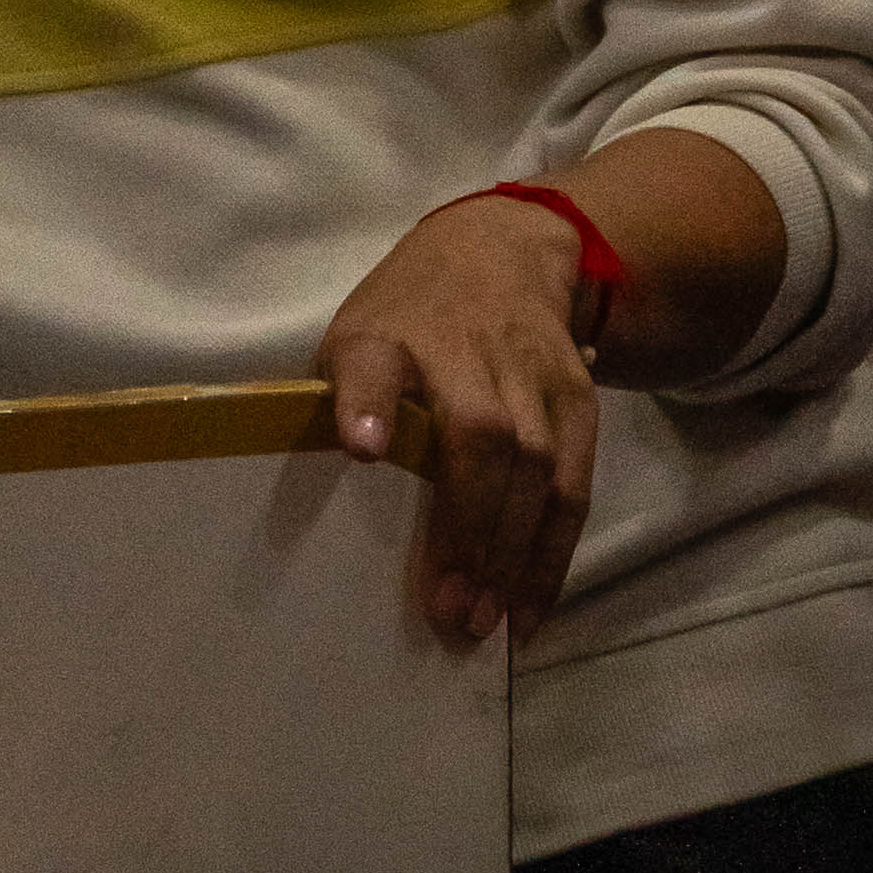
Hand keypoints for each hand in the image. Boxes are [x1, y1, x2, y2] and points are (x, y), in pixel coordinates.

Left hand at [321, 189, 605, 653]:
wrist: (502, 251)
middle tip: (447, 609)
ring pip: (535, 465)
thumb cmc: (405, 320)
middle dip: (466, 526)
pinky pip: (573, 486)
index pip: (374, 364)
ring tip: (482, 621)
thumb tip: (297, 521)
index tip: (362, 449)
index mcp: (386, 337)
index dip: (368, 405)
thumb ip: (338, 408)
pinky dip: (552, 555)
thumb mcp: (352, 338)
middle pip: (478, 434)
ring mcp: (529, 373)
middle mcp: (465, 350)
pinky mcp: (576, 399)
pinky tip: (528, 612)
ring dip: (510, 553)